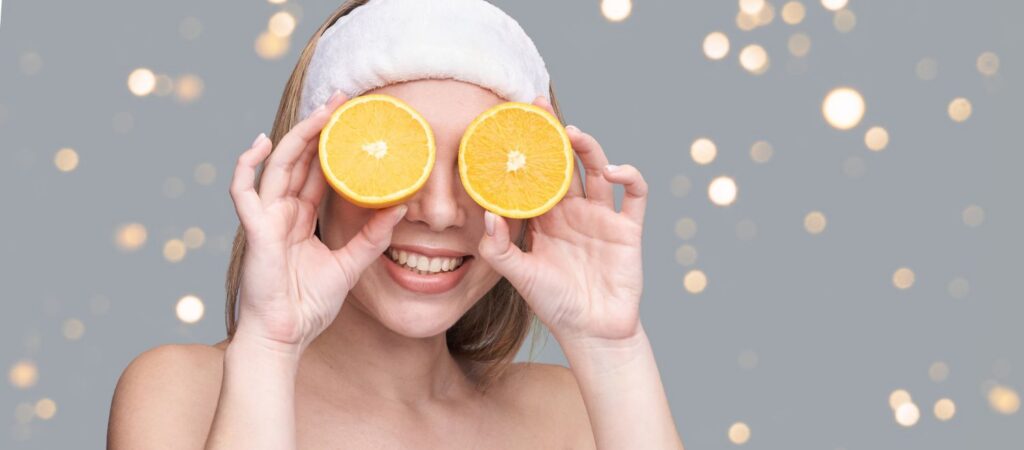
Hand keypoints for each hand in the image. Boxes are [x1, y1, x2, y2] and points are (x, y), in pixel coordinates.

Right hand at [229, 91, 407, 355]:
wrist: (286, 336)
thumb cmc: (309, 305)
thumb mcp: (349, 266)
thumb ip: (372, 237)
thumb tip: (402, 207)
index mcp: (301, 217)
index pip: (318, 170)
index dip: (332, 143)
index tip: (352, 119)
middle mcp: (283, 211)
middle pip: (299, 158)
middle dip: (318, 127)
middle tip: (342, 99)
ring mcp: (266, 218)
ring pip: (279, 165)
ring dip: (298, 135)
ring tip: (321, 111)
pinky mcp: (255, 230)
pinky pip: (242, 191)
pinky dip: (246, 165)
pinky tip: (261, 143)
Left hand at [477, 95, 647, 344]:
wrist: (592, 332)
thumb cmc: (555, 304)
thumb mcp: (520, 276)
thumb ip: (500, 248)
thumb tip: (486, 214)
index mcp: (546, 218)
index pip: (534, 175)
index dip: (524, 150)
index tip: (508, 124)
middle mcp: (573, 211)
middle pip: (564, 162)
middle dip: (553, 133)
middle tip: (538, 106)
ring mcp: (602, 217)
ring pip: (597, 170)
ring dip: (588, 147)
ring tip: (573, 132)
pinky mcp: (628, 228)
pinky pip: (634, 194)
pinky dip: (628, 175)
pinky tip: (613, 170)